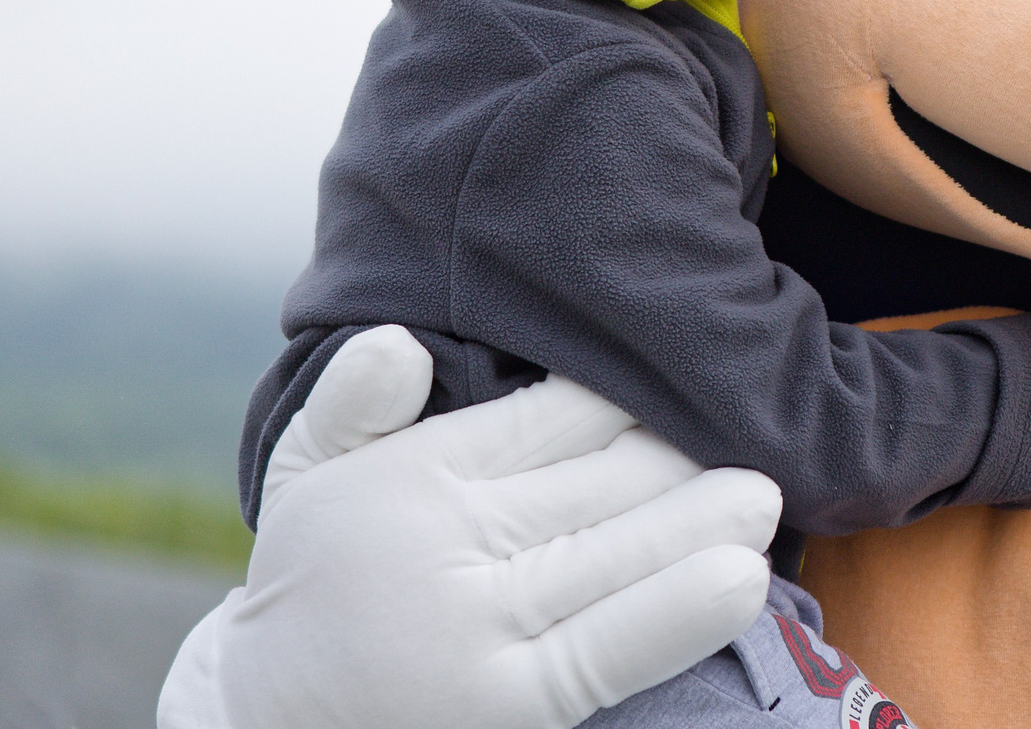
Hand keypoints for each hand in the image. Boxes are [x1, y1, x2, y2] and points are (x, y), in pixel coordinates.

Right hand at [157, 326, 781, 728]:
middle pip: (600, 480)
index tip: (695, 364)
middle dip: (683, 451)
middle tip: (758, 420)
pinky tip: (742, 578)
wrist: (261, 724)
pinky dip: (681, 612)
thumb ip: (351, 400)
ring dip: (704, 521)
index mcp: (418, 473)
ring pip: (618, 555)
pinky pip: (612, 649)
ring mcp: (483, 628)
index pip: (550, 414)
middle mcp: (452, 542)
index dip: (631, 391)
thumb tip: (401, 340)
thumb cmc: (308, 582)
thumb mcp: (304, 473)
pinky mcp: (510, 707)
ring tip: (769, 492)